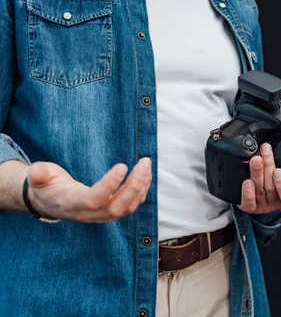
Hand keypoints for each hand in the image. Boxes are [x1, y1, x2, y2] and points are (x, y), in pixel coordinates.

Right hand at [26, 158, 151, 222]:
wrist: (50, 202)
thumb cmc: (45, 187)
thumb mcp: (38, 179)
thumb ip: (38, 175)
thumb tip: (36, 171)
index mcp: (71, 204)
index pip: (94, 199)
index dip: (110, 185)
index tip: (122, 165)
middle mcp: (89, 214)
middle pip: (116, 208)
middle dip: (133, 186)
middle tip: (143, 164)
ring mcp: (101, 215)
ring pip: (127, 208)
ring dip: (141, 187)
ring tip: (146, 165)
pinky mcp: (110, 211)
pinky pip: (131, 206)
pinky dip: (142, 191)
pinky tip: (146, 174)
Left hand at [238, 143, 280, 213]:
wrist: (259, 192)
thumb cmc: (276, 177)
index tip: (279, 170)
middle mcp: (276, 201)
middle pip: (272, 187)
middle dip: (268, 167)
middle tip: (265, 152)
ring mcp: (263, 205)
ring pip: (260, 190)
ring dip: (257, 173)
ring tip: (255, 160)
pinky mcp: (250, 207)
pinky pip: (248, 203)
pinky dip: (247, 193)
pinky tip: (247, 182)